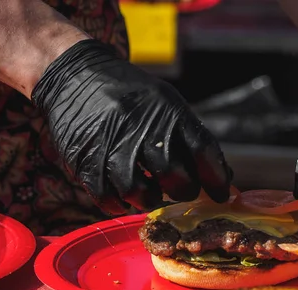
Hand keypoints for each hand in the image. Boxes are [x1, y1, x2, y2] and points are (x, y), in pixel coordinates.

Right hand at [32, 39, 231, 214]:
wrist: (76, 76)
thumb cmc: (131, 96)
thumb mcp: (165, 102)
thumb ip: (189, 137)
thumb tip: (221, 178)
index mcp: (167, 110)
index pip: (202, 149)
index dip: (216, 178)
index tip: (221, 195)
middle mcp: (140, 126)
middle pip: (173, 174)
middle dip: (183, 191)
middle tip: (181, 191)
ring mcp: (110, 143)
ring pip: (138, 191)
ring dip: (150, 200)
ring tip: (152, 195)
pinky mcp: (85, 159)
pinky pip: (107, 197)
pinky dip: (120, 205)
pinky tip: (125, 199)